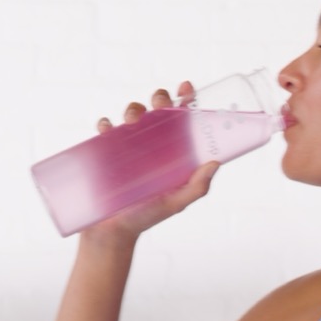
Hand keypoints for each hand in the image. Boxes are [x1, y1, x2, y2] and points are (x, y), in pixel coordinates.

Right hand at [81, 81, 219, 244]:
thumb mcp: (175, 202)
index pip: (181, 119)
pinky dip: (105, 124)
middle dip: (159, 99)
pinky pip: (104, 130)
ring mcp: (127, 147)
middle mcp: (151, 145)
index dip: (184, 100)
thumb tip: (215, 163)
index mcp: (172, 152)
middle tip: (159, 103)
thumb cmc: (146, 217)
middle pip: (157, 111)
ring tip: (132, 119)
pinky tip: (108, 127)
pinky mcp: (104, 153)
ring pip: (131, 115)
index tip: (186, 87)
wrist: (112, 233)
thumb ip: (197, 187)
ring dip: (133, 108)